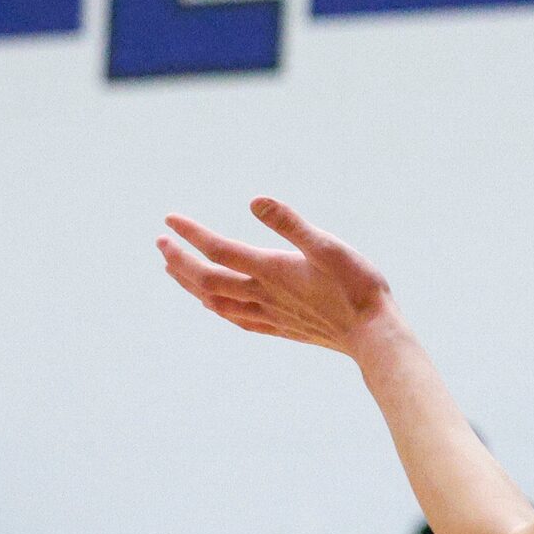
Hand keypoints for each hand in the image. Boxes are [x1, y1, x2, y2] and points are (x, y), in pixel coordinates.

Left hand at [159, 199, 398, 358]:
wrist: (372, 333)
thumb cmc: (356, 285)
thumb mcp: (327, 245)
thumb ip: (290, 223)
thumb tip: (254, 200)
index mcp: (270, 270)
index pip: (219, 250)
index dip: (191, 234)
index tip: (170, 220)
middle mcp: (263, 294)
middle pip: (207, 280)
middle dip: (179, 261)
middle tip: (161, 244)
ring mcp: (270, 314)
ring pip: (216, 302)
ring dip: (191, 285)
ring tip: (176, 271)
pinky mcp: (281, 328)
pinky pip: (237, 319)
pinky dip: (216, 309)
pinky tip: (215, 306)